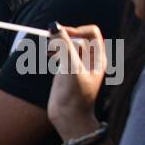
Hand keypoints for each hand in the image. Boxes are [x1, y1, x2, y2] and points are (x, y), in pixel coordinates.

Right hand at [47, 24, 106, 138]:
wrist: (69, 118)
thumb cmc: (75, 96)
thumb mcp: (71, 68)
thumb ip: (64, 46)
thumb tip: (54, 26)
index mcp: (97, 57)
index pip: (91, 33)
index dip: (77, 31)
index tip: (63, 36)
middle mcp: (88, 59)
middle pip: (77, 37)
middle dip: (64, 37)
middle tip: (51, 41)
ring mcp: (76, 65)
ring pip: (67, 45)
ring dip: (57, 43)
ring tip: (48, 49)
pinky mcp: (65, 71)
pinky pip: (61, 54)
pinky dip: (54, 51)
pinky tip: (47, 55)